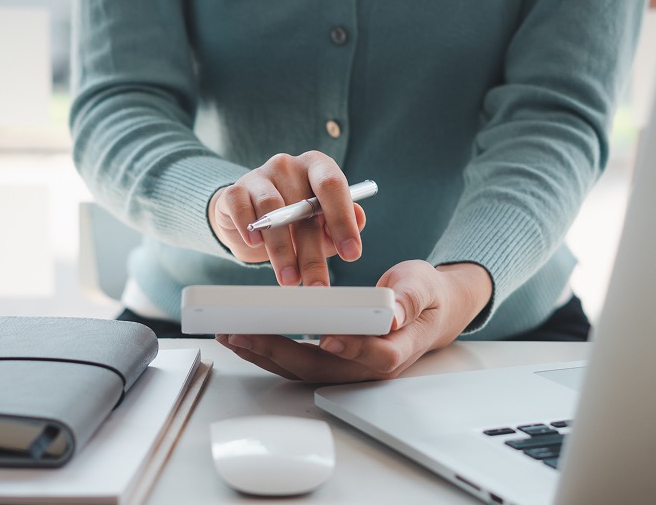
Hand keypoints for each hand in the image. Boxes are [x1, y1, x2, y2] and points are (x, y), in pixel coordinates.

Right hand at [208, 151, 365, 286]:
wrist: (250, 216)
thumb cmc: (295, 218)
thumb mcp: (322, 221)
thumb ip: (343, 221)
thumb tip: (357, 222)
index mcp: (317, 167)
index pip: (333, 186)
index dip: (343, 220)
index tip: (351, 254)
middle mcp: (289, 165)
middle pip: (303, 208)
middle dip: (312, 254)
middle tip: (318, 285)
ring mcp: (260, 175)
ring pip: (272, 211)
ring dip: (282, 251)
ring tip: (289, 279)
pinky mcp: (234, 190)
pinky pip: (241, 207)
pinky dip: (249, 227)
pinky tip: (255, 245)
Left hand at [216, 260, 492, 382]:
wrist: (425, 310)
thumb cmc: (424, 295)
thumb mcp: (423, 286)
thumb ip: (409, 299)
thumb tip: (394, 313)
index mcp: (396, 348)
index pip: (374, 356)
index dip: (350, 350)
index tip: (325, 338)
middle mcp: (367, 367)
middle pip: (322, 368)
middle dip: (279, 352)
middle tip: (244, 333)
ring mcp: (347, 368)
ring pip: (302, 369)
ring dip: (263, 354)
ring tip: (230, 334)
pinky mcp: (330, 362)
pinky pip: (296, 361)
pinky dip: (267, 350)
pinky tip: (243, 336)